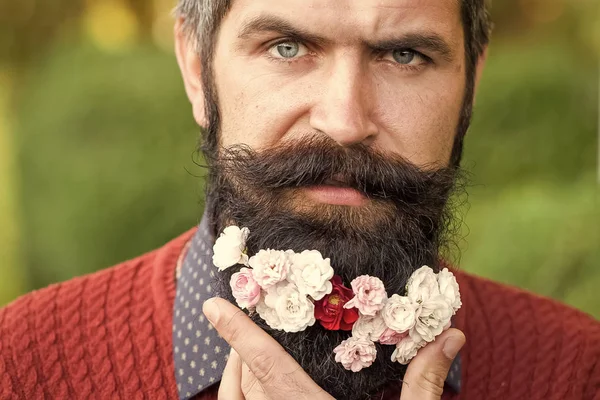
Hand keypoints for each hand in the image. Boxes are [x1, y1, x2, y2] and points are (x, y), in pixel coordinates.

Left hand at [203, 297, 464, 399]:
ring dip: (233, 374)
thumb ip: (423, 382)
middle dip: (239, 346)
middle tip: (247, 318)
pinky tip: (254, 391)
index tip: (212, 305)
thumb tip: (450, 335)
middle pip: (246, 382)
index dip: (239, 334)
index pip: (268, 368)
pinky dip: (238, 399)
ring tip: (242, 350)